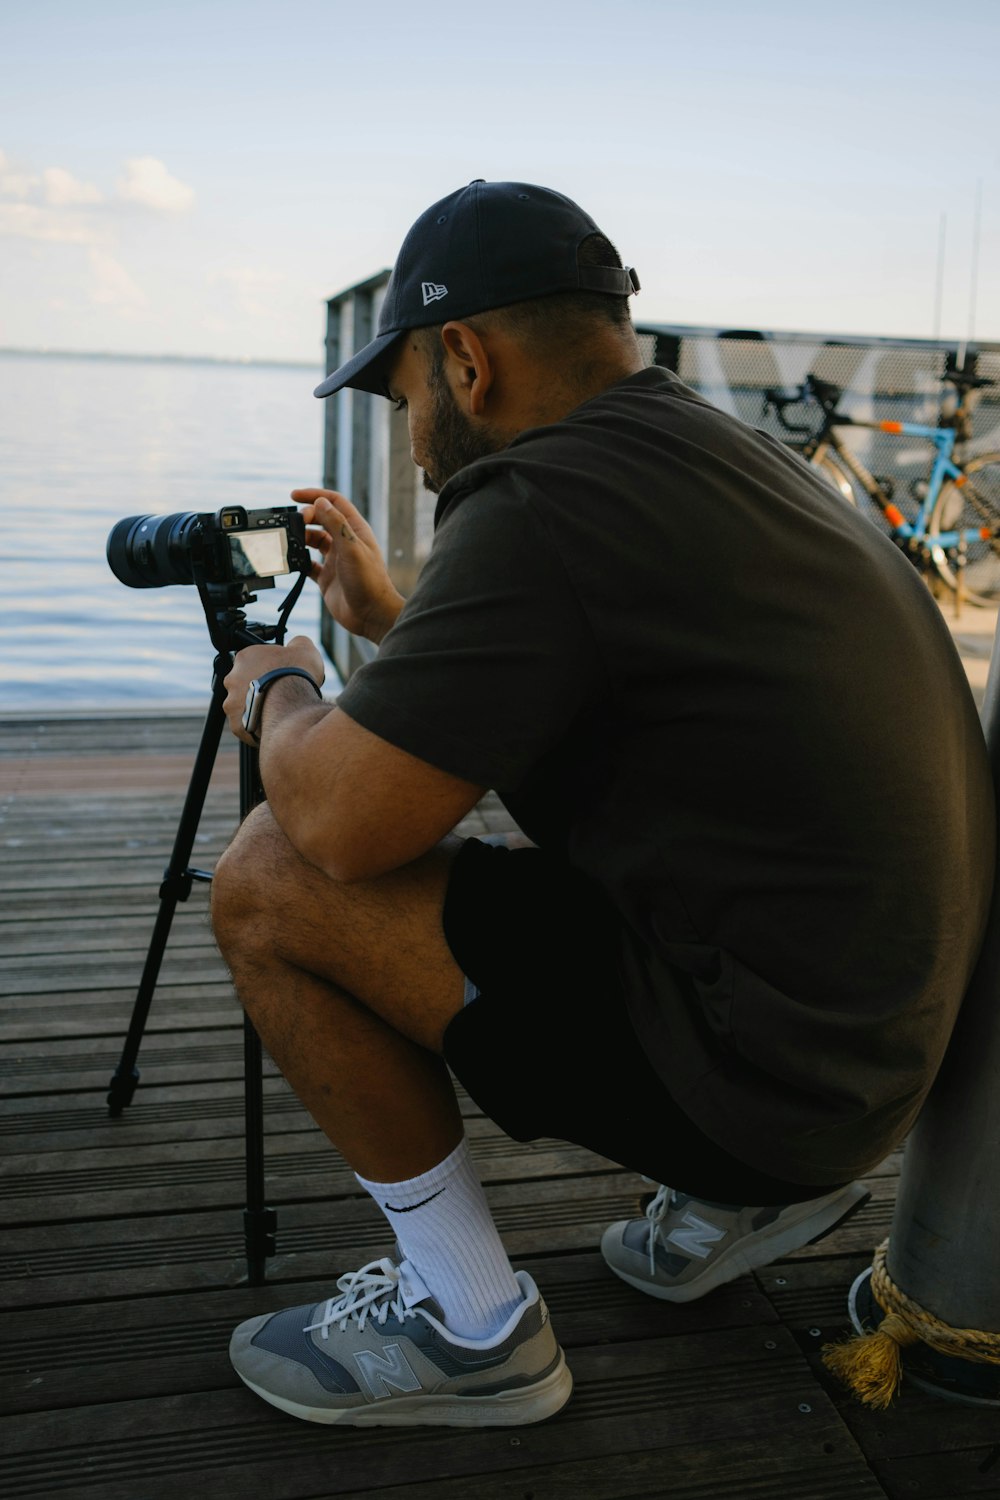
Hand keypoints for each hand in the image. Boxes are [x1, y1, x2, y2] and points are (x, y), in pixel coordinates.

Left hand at [222, 635, 325, 745]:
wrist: (292, 702)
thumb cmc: (296, 674)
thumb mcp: (304, 648)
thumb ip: (297, 643)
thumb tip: (297, 644)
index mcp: (244, 657)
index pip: (252, 662)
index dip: (267, 669)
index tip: (278, 675)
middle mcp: (232, 679)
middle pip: (244, 685)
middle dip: (258, 689)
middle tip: (278, 695)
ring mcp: (232, 703)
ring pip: (243, 707)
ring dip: (256, 710)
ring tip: (277, 714)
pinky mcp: (236, 725)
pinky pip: (245, 728)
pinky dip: (256, 729)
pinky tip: (273, 726)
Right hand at [293, 488, 404, 643]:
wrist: (371, 615)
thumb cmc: (369, 582)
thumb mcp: (352, 548)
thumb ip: (336, 523)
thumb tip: (320, 502)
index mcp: (355, 530)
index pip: (334, 502)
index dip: (315, 495)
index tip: (294, 495)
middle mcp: (345, 542)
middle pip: (321, 520)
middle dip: (305, 517)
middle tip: (294, 522)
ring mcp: (335, 560)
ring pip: (313, 540)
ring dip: (300, 537)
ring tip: (290, 540)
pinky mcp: (327, 577)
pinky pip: (308, 564)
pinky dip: (298, 560)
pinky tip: (292, 560)